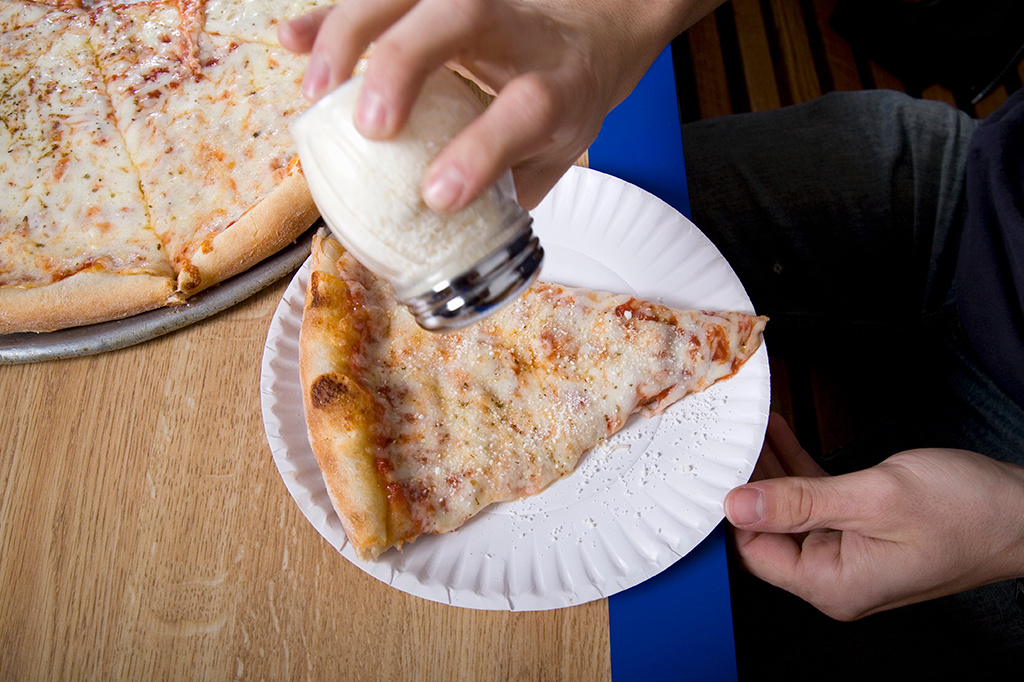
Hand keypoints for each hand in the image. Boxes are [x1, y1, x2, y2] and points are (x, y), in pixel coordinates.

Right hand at [278, 0, 720, 211]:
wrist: (593, 30)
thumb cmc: (567, 100)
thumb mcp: (557, 154)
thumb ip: (507, 188)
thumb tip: (448, 240)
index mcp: (559, 84)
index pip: (525, 109)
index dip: (480, 151)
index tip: (434, 195)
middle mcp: (519, 30)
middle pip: (463, 16)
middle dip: (404, 63)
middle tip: (368, 127)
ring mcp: (478, 0)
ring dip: (350, 31)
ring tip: (315, 90)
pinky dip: (329, 17)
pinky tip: (292, 40)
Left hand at [724, 412, 1023, 620]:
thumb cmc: (967, 512)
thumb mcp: (874, 499)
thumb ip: (800, 502)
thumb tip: (738, 506)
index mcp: (834, 583)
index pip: (756, 552)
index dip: (734, 509)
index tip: (717, 467)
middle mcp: (836, 575)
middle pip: (770, 529)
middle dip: (750, 481)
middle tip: (729, 437)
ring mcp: (849, 551)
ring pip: (791, 508)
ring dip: (772, 467)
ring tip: (749, 427)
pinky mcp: (863, 528)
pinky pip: (817, 497)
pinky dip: (799, 466)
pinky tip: (781, 433)